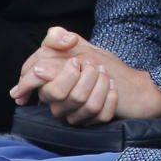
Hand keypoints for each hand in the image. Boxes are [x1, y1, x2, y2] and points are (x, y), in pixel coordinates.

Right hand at [11, 26, 160, 120]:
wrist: (129, 82)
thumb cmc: (98, 63)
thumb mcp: (77, 45)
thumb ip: (58, 37)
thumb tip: (63, 39)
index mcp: (47, 84)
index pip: (31, 81)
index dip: (53, 71)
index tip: (76, 63)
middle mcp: (57, 103)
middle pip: (59, 93)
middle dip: (84, 74)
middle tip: (95, 66)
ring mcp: (74, 115)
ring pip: (83, 104)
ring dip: (101, 83)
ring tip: (106, 74)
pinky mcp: (92, 123)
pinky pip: (100, 115)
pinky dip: (111, 97)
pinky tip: (114, 88)